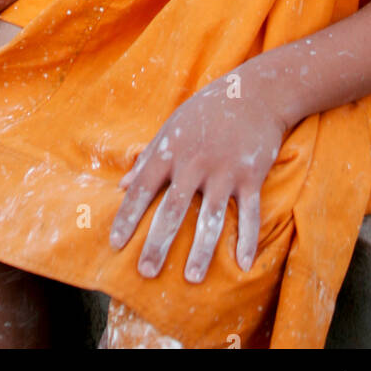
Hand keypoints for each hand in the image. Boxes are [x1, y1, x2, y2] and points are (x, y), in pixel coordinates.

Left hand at [109, 71, 288, 282]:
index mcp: (171, 150)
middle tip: (146, 272)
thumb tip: (123, 184)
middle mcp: (195, 162)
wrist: (255, 93)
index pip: (143, 188)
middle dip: (158, 243)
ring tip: (190, 278)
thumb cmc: (207, 110)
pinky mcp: (252, 176)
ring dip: (201, 250)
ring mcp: (225, 170)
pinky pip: (250, 214)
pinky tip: (243, 266)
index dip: (128, 217)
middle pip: (173, 209)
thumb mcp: (172, 126)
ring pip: (211, 217)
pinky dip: (247, 240)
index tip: (115, 244)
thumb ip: (148, 156)